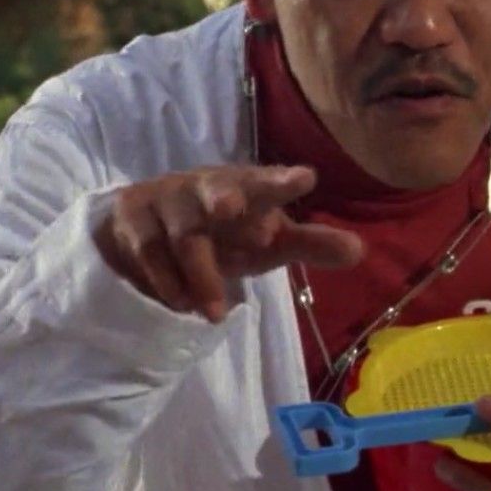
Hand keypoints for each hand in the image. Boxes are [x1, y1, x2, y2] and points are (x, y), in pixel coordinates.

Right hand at [94, 164, 364, 321]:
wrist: (146, 231)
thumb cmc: (221, 234)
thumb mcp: (265, 243)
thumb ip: (308, 245)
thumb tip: (358, 251)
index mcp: (244, 188)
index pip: (265, 183)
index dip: (282, 181)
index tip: (306, 178)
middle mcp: (205, 187)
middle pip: (216, 188)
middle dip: (224, 196)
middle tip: (231, 209)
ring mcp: (166, 198)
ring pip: (183, 235)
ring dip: (200, 275)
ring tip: (214, 313)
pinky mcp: (132, 217)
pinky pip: (148, 251)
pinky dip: (166, 280)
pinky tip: (179, 301)